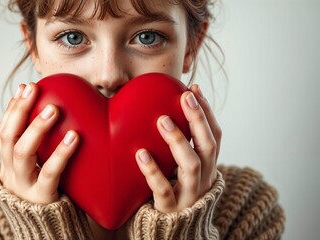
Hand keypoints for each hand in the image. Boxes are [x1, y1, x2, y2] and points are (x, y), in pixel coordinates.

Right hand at [0, 82, 78, 203]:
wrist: (45, 227)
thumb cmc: (45, 189)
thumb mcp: (36, 167)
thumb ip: (40, 145)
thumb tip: (57, 110)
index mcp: (8, 162)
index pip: (3, 130)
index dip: (12, 108)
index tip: (25, 87)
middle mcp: (11, 172)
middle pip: (7, 137)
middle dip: (19, 110)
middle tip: (33, 90)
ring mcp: (24, 185)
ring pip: (22, 152)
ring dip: (36, 127)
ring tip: (53, 109)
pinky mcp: (42, 196)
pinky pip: (50, 173)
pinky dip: (61, 153)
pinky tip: (74, 137)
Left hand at [135, 84, 220, 212]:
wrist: (171, 234)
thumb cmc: (173, 192)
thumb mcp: (181, 170)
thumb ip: (179, 147)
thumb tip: (164, 112)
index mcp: (207, 168)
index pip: (214, 136)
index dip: (207, 113)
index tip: (194, 89)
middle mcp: (203, 180)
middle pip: (208, 147)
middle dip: (198, 119)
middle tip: (185, 97)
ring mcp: (188, 195)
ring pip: (190, 165)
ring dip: (178, 140)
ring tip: (162, 120)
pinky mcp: (170, 209)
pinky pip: (163, 189)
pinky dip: (152, 171)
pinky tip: (140, 153)